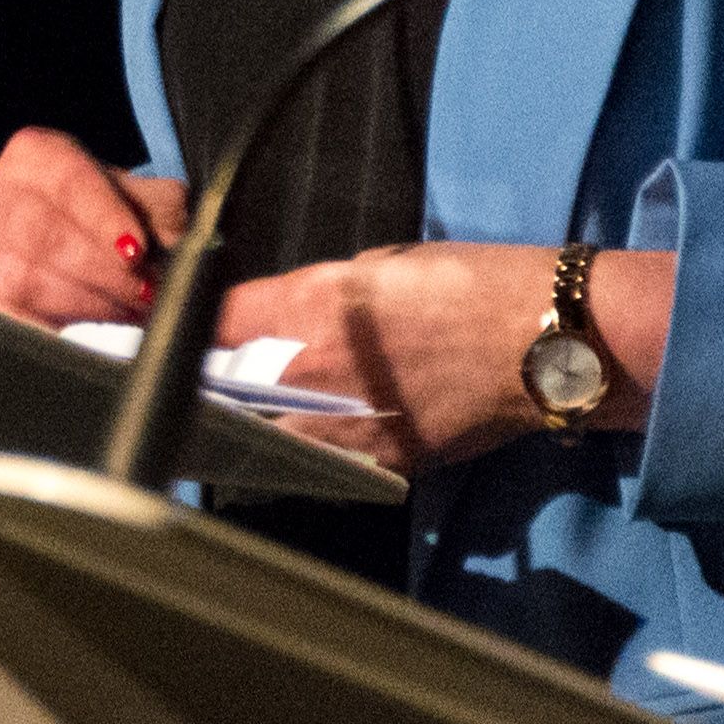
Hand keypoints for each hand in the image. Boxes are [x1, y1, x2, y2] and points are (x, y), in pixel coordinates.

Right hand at [0, 127, 184, 326]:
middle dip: (102, 270)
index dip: (101, 215)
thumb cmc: (104, 223)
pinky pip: (12, 321)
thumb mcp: (144, 209)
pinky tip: (87, 330)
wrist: (64, 252)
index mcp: (35, 156)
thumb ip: (177, 228)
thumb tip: (234, 295)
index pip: (64, 177)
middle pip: (41, 232)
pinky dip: (56, 330)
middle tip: (146, 292)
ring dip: (89, 303)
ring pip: (25, 280)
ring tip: (127, 309)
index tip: (137, 250)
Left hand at [211, 240, 672, 472]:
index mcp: (318, 301)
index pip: (216, 318)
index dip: (188, 325)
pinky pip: (321, 460)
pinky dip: (305, 449)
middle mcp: (321, 366)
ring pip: (265, 435)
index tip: (168, 330)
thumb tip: (282, 315)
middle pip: (226, 386)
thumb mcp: (386, 263)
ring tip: (238, 416)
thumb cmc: (479, 284)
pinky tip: (305, 437)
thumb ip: (320, 291)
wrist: (555, 340)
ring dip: (248, 424)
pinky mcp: (383, 461)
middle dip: (208, 383)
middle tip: (194, 380)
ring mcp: (350, 423)